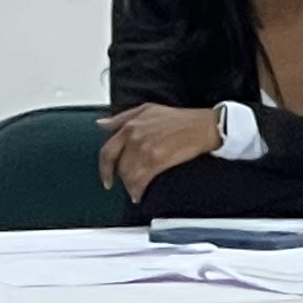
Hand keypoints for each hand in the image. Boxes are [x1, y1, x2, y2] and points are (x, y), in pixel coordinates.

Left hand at [98, 102, 221, 198]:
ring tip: (136, 190)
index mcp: (130, 125)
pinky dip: (138, 190)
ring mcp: (145, 149)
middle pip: (118, 167)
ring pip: (128, 175)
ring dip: (130, 187)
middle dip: (120, 180)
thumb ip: (121, 118)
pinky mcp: (157, 160)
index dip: (104, 168)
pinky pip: (140, 180)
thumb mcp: (146, 110)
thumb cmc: (178, 118)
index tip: (106, 178)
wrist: (201, 126)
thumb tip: (101, 124)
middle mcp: (134, 137)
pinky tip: (141, 193)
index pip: (107, 151)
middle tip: (125, 186)